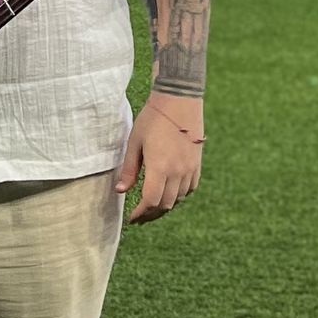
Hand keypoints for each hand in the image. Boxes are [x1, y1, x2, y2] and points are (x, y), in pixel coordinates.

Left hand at [115, 94, 203, 226]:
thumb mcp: (135, 142)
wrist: (179, 99)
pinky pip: (190, 188)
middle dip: (151, 214)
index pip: (151, 201)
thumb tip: (120, 191)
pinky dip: (179, 196)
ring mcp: (190, 168)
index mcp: (160, 167)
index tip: (133, 217)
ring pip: (178, 199)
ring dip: (165, 206)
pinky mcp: (197, 163)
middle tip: (140, 217)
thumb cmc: (153, 118)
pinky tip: (170, 194)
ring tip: (152, 207)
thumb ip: (129, 170)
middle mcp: (177, 171)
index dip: (141, 213)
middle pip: (165, 204)